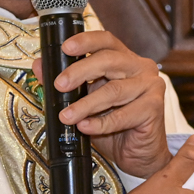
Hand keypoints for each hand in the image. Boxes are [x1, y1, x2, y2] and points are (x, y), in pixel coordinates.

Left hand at [31, 29, 168, 177]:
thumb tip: (39, 66)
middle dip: (80, 72)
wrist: (138, 153)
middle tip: (59, 85)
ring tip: (66, 116)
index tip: (65, 48)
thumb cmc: (115, 124)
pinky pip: (123, 115)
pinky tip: (85, 127)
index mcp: (125, 59)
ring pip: (114, 90)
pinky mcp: (155, 108)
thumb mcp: (86, 100)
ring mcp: (151, 86)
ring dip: (86, 104)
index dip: (86, 41)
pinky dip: (100, 123)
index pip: (106, 40)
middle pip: (109, 60)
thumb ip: (66, 82)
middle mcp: (141, 67)